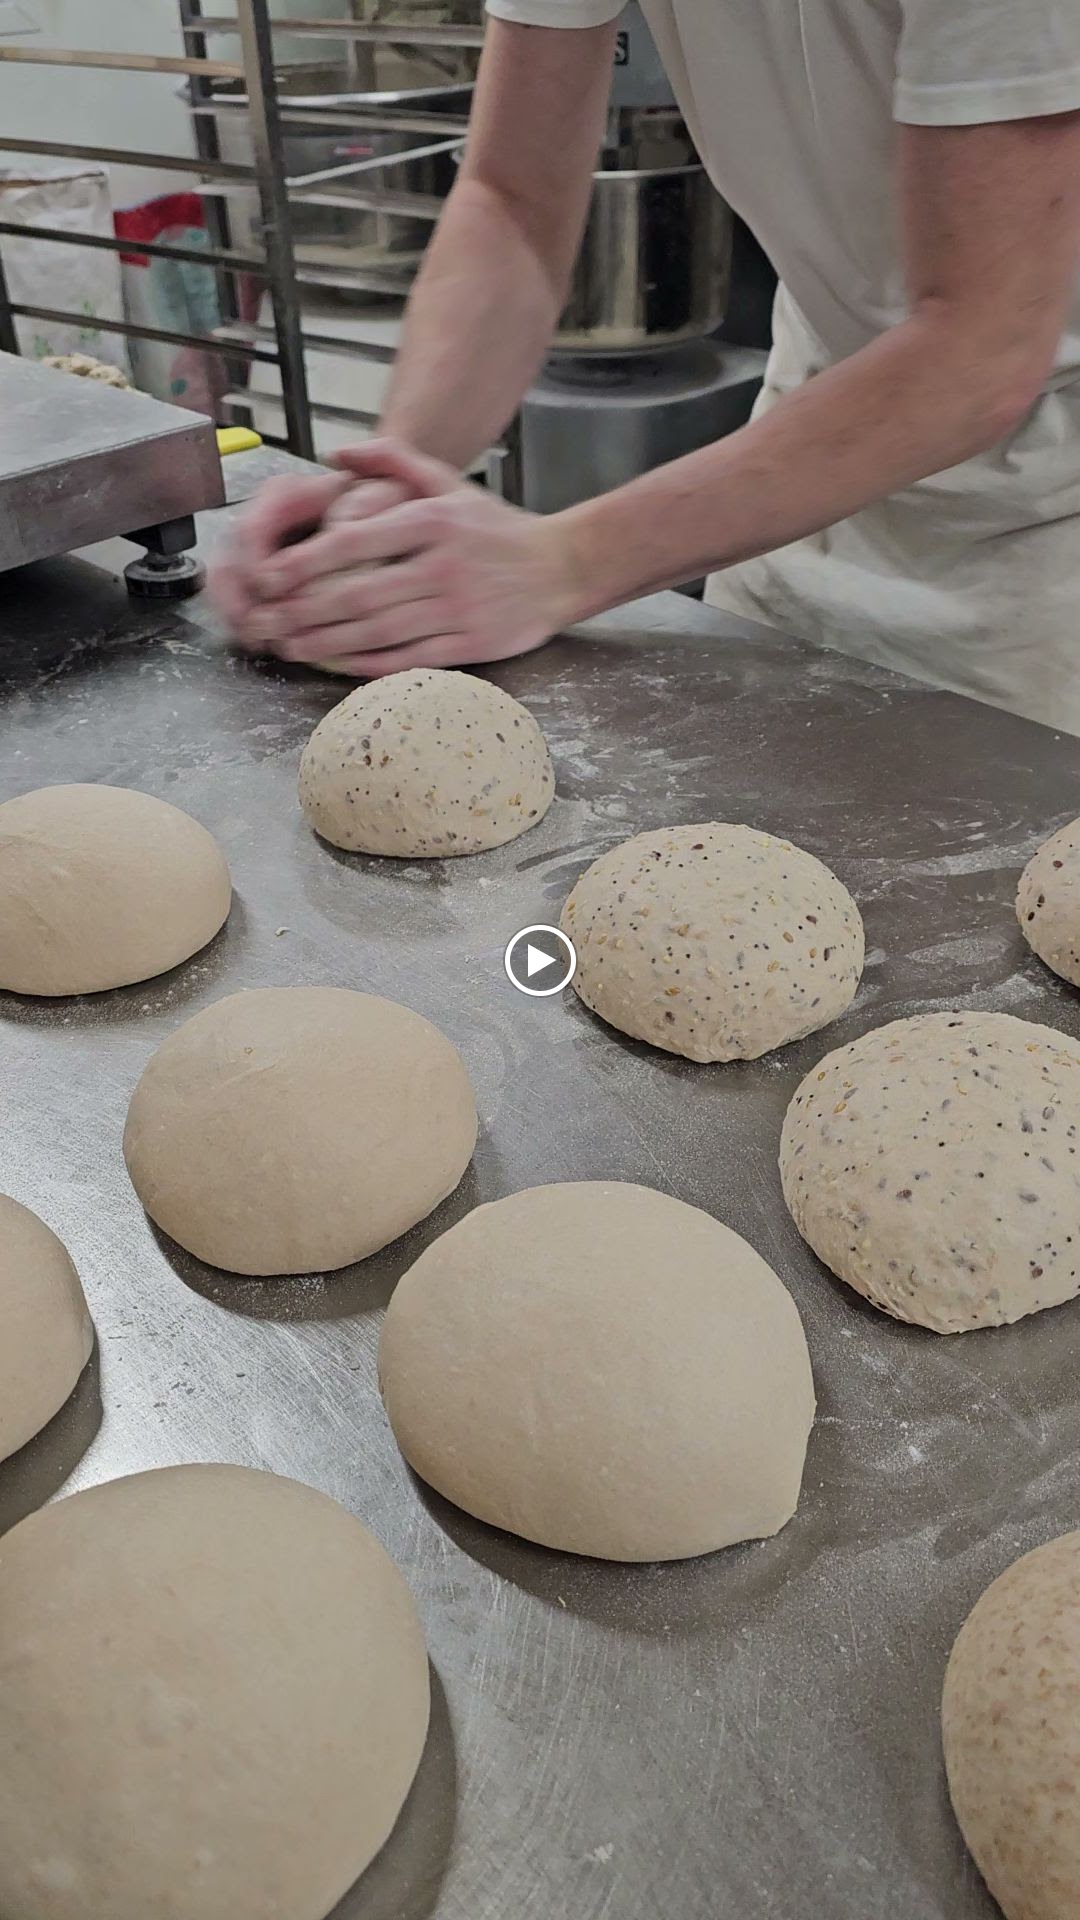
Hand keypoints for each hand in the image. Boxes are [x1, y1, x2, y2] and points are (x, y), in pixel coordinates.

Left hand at [246, 438, 579, 676]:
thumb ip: (392, 459)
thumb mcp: (449, 482)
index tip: (271, 576)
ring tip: (290, 646)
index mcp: (432, 521)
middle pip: (359, 594)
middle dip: (305, 611)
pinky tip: (336, 665)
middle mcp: (443, 566)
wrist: (561, 568)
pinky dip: (368, 665)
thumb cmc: (496, 529)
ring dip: (327, 643)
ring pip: (378, 632)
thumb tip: (336, 454)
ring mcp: (458, 608)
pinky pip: (409, 659)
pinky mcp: (472, 644)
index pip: (356, 542)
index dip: (306, 562)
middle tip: (267, 621)